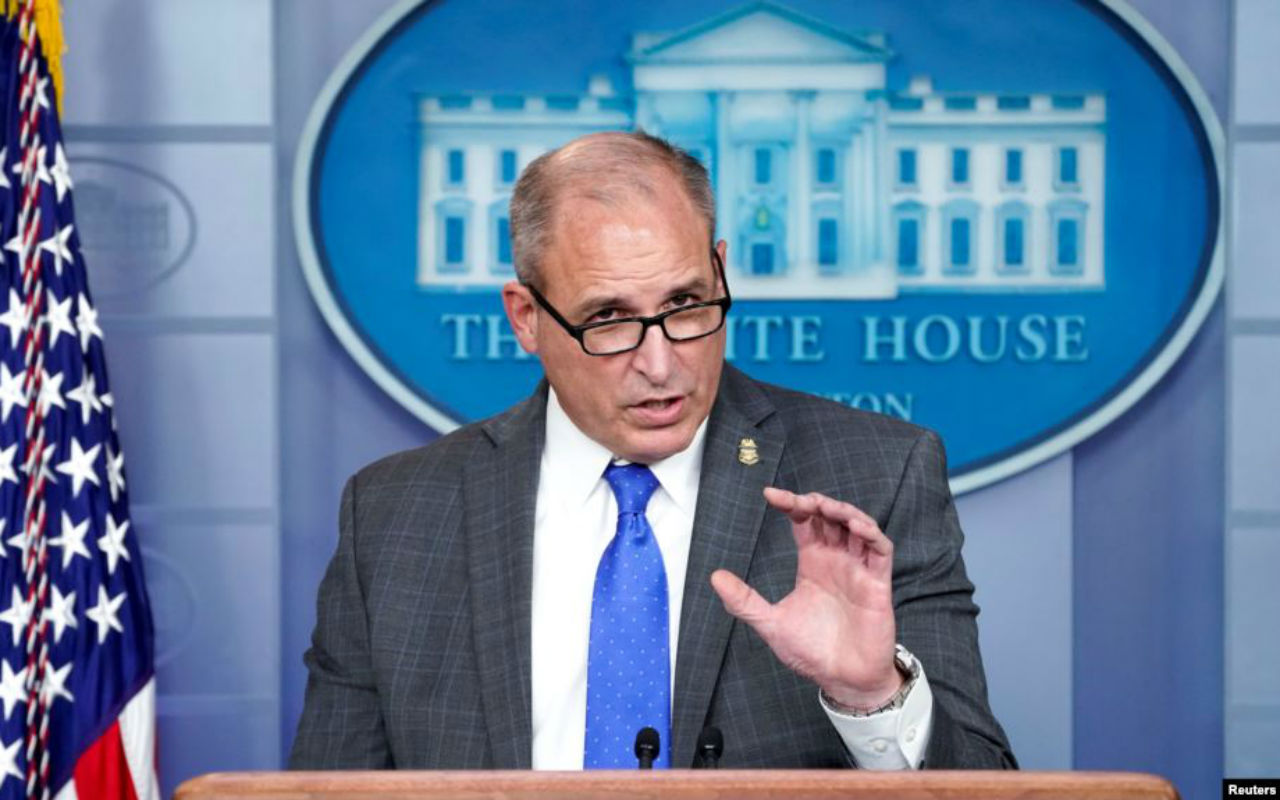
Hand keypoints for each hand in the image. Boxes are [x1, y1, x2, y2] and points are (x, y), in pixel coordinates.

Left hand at [710, 487, 901, 710]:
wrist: (842, 680)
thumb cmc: (811, 652)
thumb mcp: (770, 623)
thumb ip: (743, 601)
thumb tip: (714, 577)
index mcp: (813, 563)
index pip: (803, 522)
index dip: (790, 504)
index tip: (769, 495)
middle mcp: (836, 560)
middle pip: (830, 517)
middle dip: (816, 502)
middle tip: (798, 500)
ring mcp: (858, 569)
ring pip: (857, 526)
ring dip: (844, 511)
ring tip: (826, 507)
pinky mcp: (878, 583)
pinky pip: (880, 550)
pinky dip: (871, 533)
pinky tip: (855, 526)